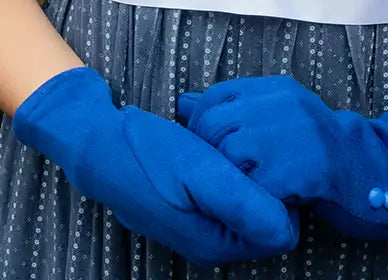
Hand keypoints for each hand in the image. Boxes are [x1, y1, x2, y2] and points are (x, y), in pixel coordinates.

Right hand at [12, 66, 298, 265]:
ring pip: (247, 200)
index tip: (265, 161)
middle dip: (263, 182)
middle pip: (265, 216)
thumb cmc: (148, 155)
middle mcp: (212, 242)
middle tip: (244, 149)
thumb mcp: (200, 172)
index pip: (281, 230)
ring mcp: (200, 225)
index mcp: (217, 244)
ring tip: (226, 144)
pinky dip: (227, 166)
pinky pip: (227, 191)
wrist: (99, 142)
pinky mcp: (191, 206)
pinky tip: (213, 145)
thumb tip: (288, 229)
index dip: (281, 193)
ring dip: (246, 171)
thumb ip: (244, 204)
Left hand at [177, 74, 387, 241]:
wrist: (377, 173)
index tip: (216, 148)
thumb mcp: (278, 118)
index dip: (204, 126)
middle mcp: (284, 104)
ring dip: (235, 178)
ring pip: (230, 156)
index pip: (214, 97)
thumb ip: (235, 109)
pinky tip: (272, 199)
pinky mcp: (304, 169)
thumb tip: (185, 103)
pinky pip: (255, 186)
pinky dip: (256, 198)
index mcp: (276, 89)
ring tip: (256, 186)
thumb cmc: (319, 150)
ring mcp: (295, 134)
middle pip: (214, 127)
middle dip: (213, 155)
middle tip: (236, 174)